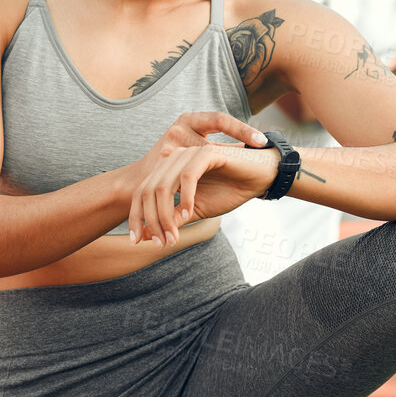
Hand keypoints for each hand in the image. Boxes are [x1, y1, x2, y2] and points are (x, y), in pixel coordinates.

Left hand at [122, 111, 278, 247]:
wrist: (259, 178)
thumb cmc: (228, 191)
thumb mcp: (195, 210)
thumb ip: (172, 218)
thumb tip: (147, 235)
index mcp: (168, 170)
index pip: (142, 192)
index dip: (136, 217)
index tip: (137, 241)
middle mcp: (174, 159)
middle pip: (148, 190)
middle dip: (150, 220)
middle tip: (158, 243)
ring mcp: (189, 154)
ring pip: (164, 185)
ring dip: (165, 214)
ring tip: (172, 236)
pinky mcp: (206, 154)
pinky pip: (187, 176)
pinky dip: (185, 198)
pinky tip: (189, 214)